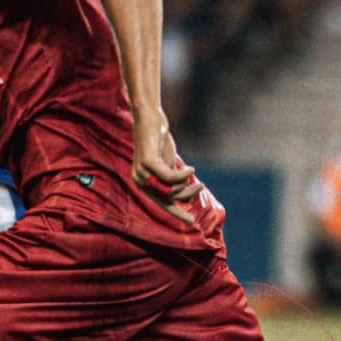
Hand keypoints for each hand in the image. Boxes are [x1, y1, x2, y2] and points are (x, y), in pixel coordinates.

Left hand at [131, 109, 199, 223]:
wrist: (151, 118)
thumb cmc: (159, 141)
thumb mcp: (168, 164)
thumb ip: (173, 179)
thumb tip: (185, 196)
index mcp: (142, 183)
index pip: (161, 203)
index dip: (176, 213)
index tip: (191, 222)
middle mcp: (139, 180)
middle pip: (168, 198)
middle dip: (187, 195)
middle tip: (200, 186)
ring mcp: (141, 172)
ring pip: (170, 189)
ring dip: (186, 184)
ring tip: (194, 174)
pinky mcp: (147, 162)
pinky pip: (170, 177)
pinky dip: (183, 175)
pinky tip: (190, 169)